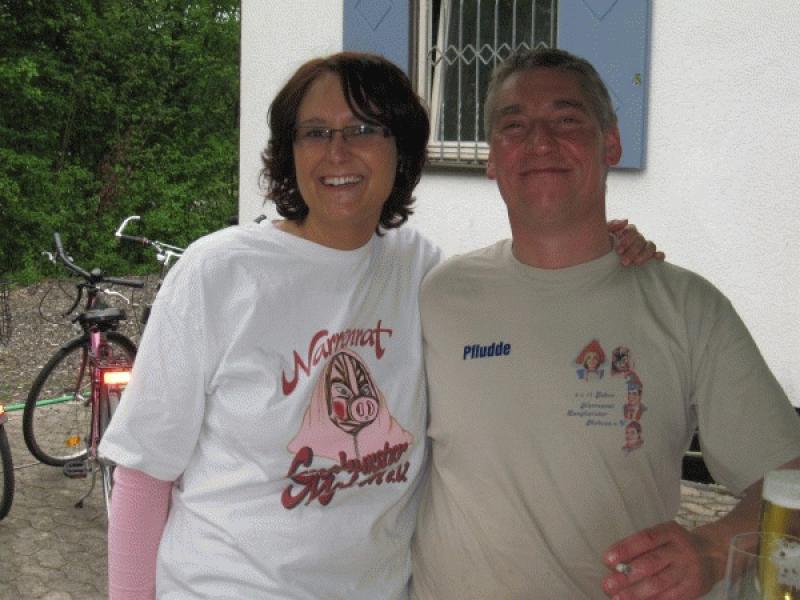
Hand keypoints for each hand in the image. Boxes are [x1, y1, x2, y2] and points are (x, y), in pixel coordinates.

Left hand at [601, 521, 722, 598]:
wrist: (713, 554)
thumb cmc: (674, 545)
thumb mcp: (662, 537)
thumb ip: (641, 547)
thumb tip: (612, 564)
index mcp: (670, 532)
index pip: (646, 539)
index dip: (626, 549)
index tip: (607, 559)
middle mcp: (681, 550)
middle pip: (652, 563)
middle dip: (627, 576)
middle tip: (607, 585)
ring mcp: (689, 570)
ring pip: (660, 584)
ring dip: (636, 593)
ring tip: (618, 598)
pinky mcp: (694, 588)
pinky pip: (671, 597)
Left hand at [607, 219, 664, 265]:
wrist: (601, 260)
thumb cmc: (602, 244)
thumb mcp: (603, 234)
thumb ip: (612, 225)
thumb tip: (626, 221)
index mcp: (627, 231)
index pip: (632, 230)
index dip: (627, 239)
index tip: (618, 250)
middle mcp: (637, 238)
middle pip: (640, 239)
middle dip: (633, 251)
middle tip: (623, 261)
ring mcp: (644, 247)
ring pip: (650, 246)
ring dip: (644, 254)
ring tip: (636, 262)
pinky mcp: (650, 257)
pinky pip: (658, 254)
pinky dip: (660, 255)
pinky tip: (657, 258)